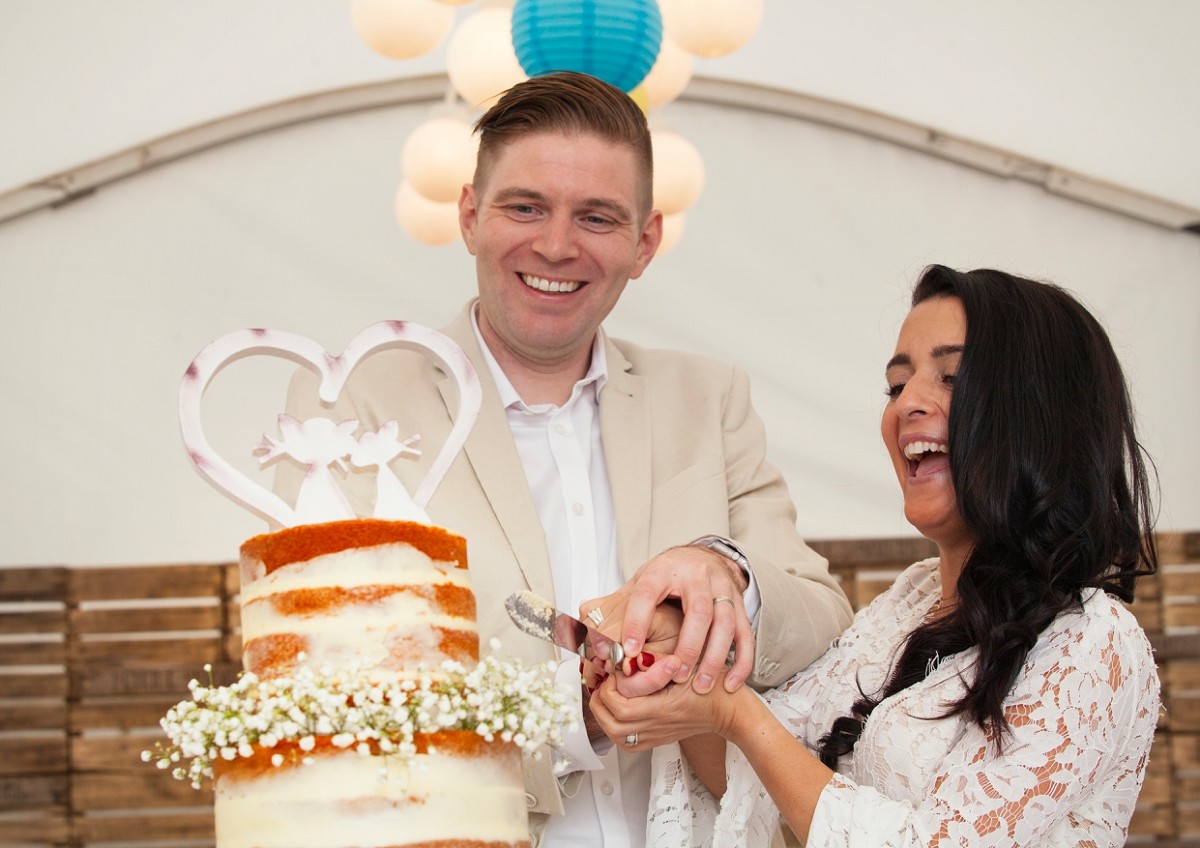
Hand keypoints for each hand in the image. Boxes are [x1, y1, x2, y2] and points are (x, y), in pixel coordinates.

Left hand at [588, 668, 739, 750]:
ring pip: (616, 736)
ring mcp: (656, 736)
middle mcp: (656, 726)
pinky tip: (618, 711)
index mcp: (662, 708)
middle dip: (600, 701)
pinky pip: (626, 742)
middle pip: (612, 724)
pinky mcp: (657, 740)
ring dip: (605, 715)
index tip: (614, 670)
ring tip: (607, 695)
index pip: (620, 705)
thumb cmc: (713, 686)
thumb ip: (655, 662)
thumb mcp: (686, 664)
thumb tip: (628, 658)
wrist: (730, 711)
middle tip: (604, 682)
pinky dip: (615, 727)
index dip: (609, 687)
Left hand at [593, 545, 754, 693]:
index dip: (636, 621)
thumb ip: (614, 606)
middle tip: (675, 674)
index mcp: (663, 570)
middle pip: (699, 610)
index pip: (647, 593)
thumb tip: (582, 626)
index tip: (627, 651)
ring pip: (726, 624)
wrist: (704, 557)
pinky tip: (730, 683)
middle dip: (688, 645)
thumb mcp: (639, 581)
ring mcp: (723, 590)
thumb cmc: (668, 576)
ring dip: (714, 658)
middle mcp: (697, 577)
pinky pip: (746, 635)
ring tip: (699, 685)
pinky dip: (741, 661)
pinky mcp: (740, 605)